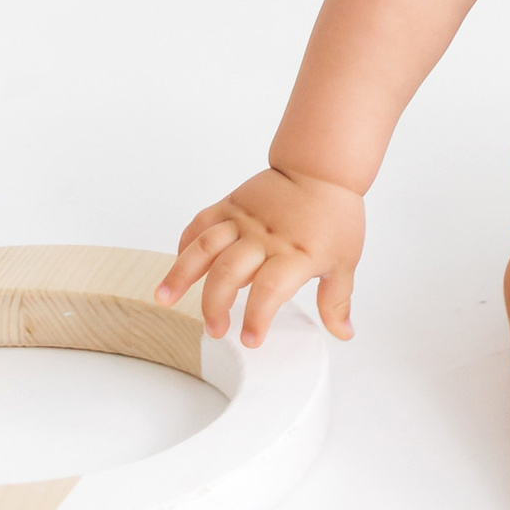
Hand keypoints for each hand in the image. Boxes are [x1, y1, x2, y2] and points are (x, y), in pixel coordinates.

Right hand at [156, 166, 364, 346]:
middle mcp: (265, 238)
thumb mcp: (345, 261)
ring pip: (206, 247)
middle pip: (230, 273)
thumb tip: (343, 334)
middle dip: (215, 305)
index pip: (271, 290)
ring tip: (164, 298)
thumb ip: (336, 300)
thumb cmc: (334, 215)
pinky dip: (186, 244)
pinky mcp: (230, 206)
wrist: (321, 169)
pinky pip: (201, 224)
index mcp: (296, 254)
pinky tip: (178, 265)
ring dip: (182, 274)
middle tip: (214, 329)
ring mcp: (243, 220)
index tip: (250, 340)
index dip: (257, 317)